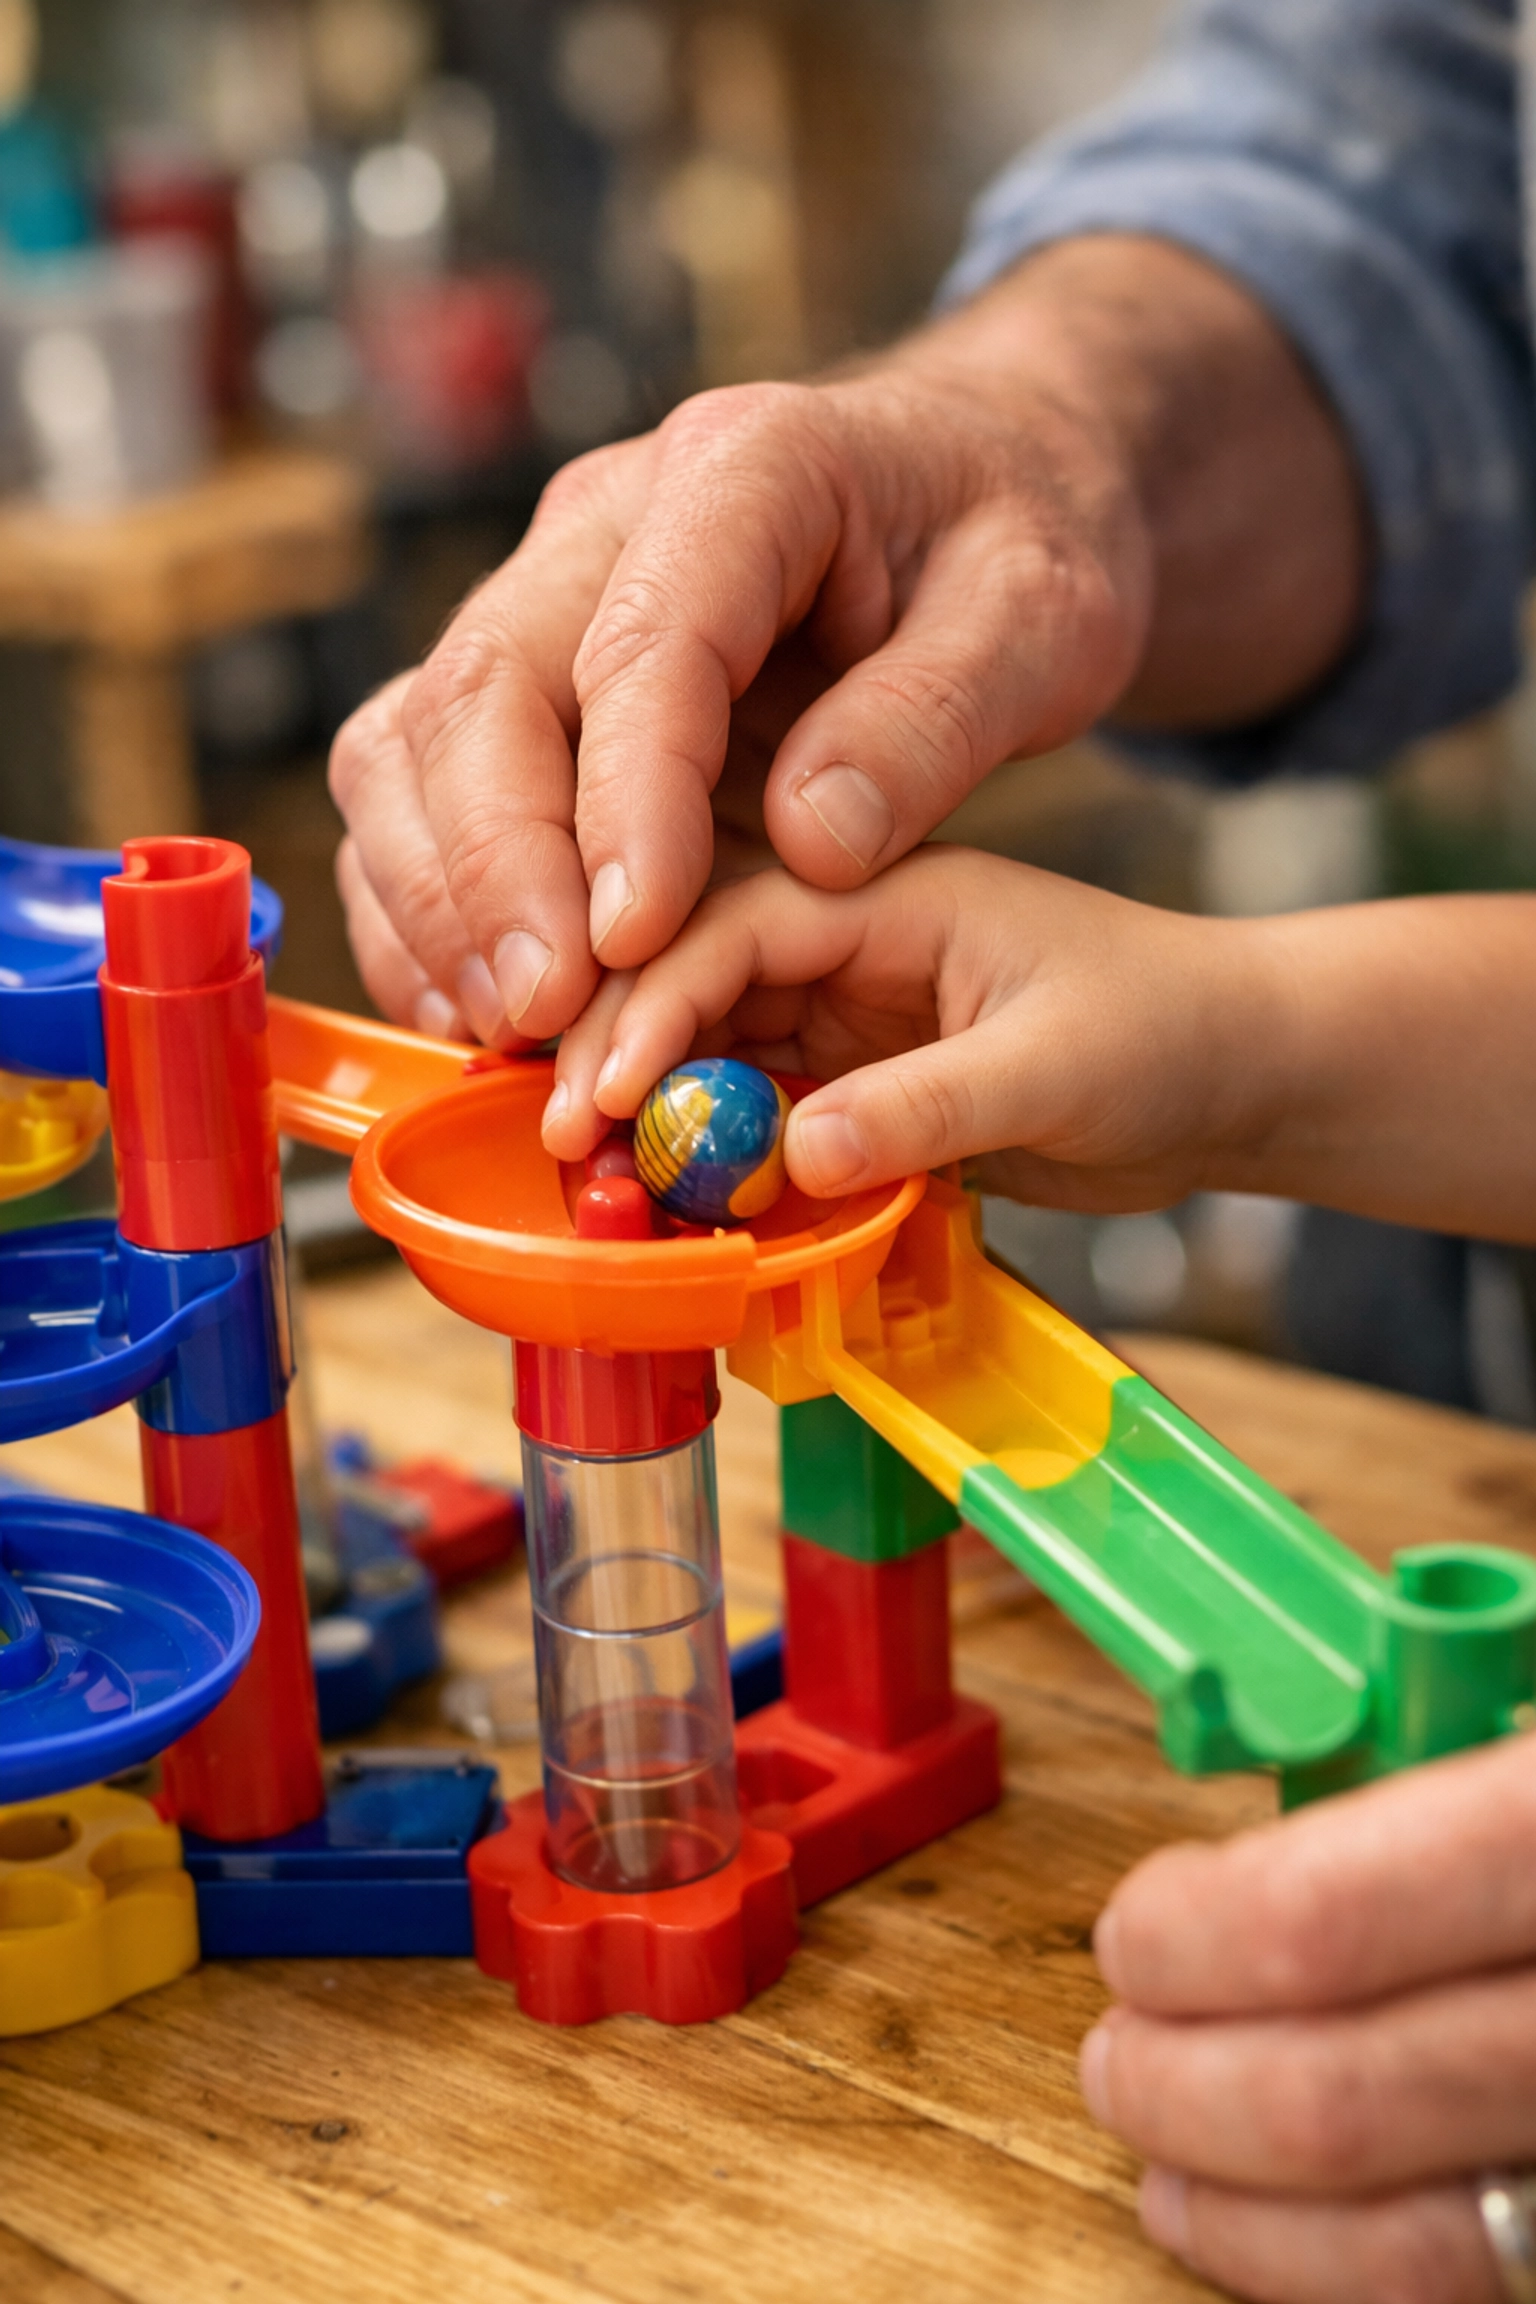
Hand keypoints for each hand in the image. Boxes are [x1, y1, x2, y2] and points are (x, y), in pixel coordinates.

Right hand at [328, 237, 1361, 1047]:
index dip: (624, 798)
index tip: (635, 937)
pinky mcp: (526, 687)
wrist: (974, 492)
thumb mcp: (1040, 622)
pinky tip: (480, 1010)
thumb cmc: (1014, 547)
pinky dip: (427, 909)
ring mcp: (547, 602)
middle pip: (484, 689)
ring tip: (509, 1032)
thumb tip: (812, 841)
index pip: (645, 642)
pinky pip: (418, 792)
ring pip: (412, 741)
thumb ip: (934, 719)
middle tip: (545, 1016)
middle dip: (494, 872)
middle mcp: (607, 524)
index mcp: (749, 472)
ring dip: (438, 902)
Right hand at [541, 848, 1272, 1210]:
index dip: (654, 999)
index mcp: (890, 890)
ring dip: (645, 1105)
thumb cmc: (1171, 1035)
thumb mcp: (1059, 1065)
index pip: (734, 921)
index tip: (599, 1088)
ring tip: (586, 1179)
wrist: (1237, 1078)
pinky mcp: (850, 1077)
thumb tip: (794, 1152)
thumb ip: (931, 1104)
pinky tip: (661, 1199)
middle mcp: (846, 939)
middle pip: (690, 976)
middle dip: (616, 1047)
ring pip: (706, 1046)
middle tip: (559, 1139)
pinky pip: (749, 1108)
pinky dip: (704, 1151)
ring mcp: (842, 1009)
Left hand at [1083, 1735, 1535, 2302]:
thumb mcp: (1520, 1691)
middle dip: (1178, 2083)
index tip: (1134, 1931)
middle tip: (1113, 2048)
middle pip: (1333, 2099)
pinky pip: (1476, 2282)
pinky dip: (1341, 2266)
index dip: (1185, 1938)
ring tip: (1156, 2148)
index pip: (1315, 1921)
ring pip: (1406, 2235)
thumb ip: (1416, 1748)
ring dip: (1238, 2207)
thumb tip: (1262, 1813)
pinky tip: (1268, 2227)